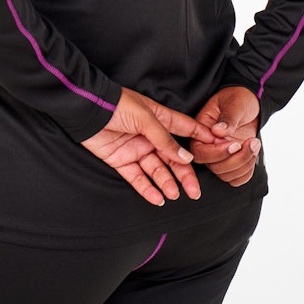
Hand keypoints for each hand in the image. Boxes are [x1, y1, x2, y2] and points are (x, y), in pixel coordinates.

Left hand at [81, 88, 215, 205]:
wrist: (85, 110)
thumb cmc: (116, 105)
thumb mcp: (145, 118)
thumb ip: (164, 139)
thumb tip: (185, 158)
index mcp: (159, 119)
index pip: (185, 130)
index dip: (201, 139)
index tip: (218, 148)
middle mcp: (150, 136)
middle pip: (172, 158)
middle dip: (184, 174)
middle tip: (194, 191)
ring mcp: (136, 149)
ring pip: (156, 170)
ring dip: (166, 183)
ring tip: (174, 194)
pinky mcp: (120, 160)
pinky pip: (137, 178)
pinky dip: (147, 189)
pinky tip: (158, 198)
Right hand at [189, 86, 260, 186]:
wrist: (250, 102)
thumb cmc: (239, 98)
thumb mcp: (235, 103)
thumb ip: (228, 117)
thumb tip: (217, 131)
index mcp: (201, 130)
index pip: (200, 152)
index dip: (218, 153)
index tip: (235, 144)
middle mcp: (208, 146)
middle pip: (214, 167)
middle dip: (236, 159)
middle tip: (251, 142)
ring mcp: (220, 155)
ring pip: (226, 175)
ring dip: (244, 163)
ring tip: (254, 143)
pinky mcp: (232, 161)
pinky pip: (236, 178)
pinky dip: (247, 171)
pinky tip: (253, 153)